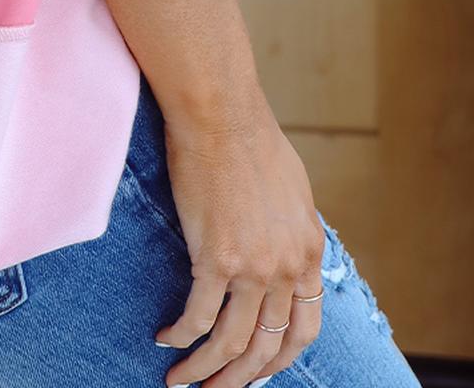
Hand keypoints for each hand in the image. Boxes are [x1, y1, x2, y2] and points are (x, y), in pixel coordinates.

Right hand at [153, 89, 325, 385]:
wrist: (221, 113)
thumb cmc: (249, 138)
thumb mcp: (292, 191)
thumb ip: (290, 231)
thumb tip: (281, 251)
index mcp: (309, 251)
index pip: (305, 329)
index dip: (279, 359)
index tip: (258, 371)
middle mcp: (287, 267)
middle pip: (268, 348)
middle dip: (240, 379)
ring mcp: (254, 267)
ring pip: (231, 343)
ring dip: (205, 371)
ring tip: (182, 381)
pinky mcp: (216, 258)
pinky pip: (198, 316)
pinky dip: (180, 336)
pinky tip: (165, 337)